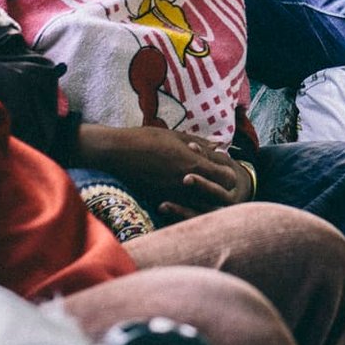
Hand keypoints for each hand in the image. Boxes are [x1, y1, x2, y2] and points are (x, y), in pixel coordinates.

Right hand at [74, 124, 253, 220]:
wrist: (115, 153)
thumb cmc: (145, 139)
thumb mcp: (175, 136)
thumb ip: (199, 143)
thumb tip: (218, 145)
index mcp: (193, 164)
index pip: (227, 177)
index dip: (229, 173)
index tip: (224, 166)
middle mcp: (186, 183)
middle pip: (219, 195)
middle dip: (222, 187)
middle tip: (217, 178)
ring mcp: (173, 194)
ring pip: (202, 205)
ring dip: (206, 196)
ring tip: (202, 186)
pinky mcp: (160, 199)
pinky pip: (183, 208)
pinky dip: (189, 202)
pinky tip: (185, 193)